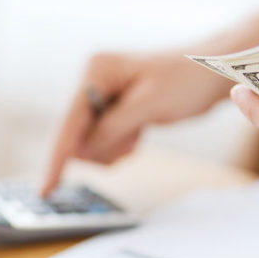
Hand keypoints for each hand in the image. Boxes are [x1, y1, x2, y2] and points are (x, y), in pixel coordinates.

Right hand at [41, 49, 232, 194]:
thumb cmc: (185, 80)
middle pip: (77, 134)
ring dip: (115, 146)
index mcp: (96, 70)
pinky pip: (104, 139)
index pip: (70, 121)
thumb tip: (83, 150)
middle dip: (104, 146)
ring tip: (140, 130)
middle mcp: (93, 81)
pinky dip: (120, 144)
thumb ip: (112, 127)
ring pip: (91, 142)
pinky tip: (139, 131)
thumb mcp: (148, 104)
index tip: (46, 187)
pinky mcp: (113, 109)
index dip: (58, 156)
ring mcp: (102, 95)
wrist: (212, 73)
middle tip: (133, 137)